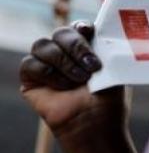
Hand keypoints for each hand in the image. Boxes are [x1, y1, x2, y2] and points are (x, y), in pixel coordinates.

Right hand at [20, 22, 127, 142]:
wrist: (96, 125)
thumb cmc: (108, 101)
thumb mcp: (114, 71)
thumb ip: (106, 48)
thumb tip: (103, 29)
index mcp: (86, 49)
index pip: (78, 27)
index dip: (82, 27)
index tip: (89, 32)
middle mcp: (65, 54)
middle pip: (60, 32)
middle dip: (76, 46)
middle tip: (93, 66)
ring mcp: (47, 65)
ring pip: (43, 45)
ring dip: (64, 62)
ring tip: (80, 80)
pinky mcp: (31, 79)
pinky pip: (30, 64)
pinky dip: (49, 74)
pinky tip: (64, 87)